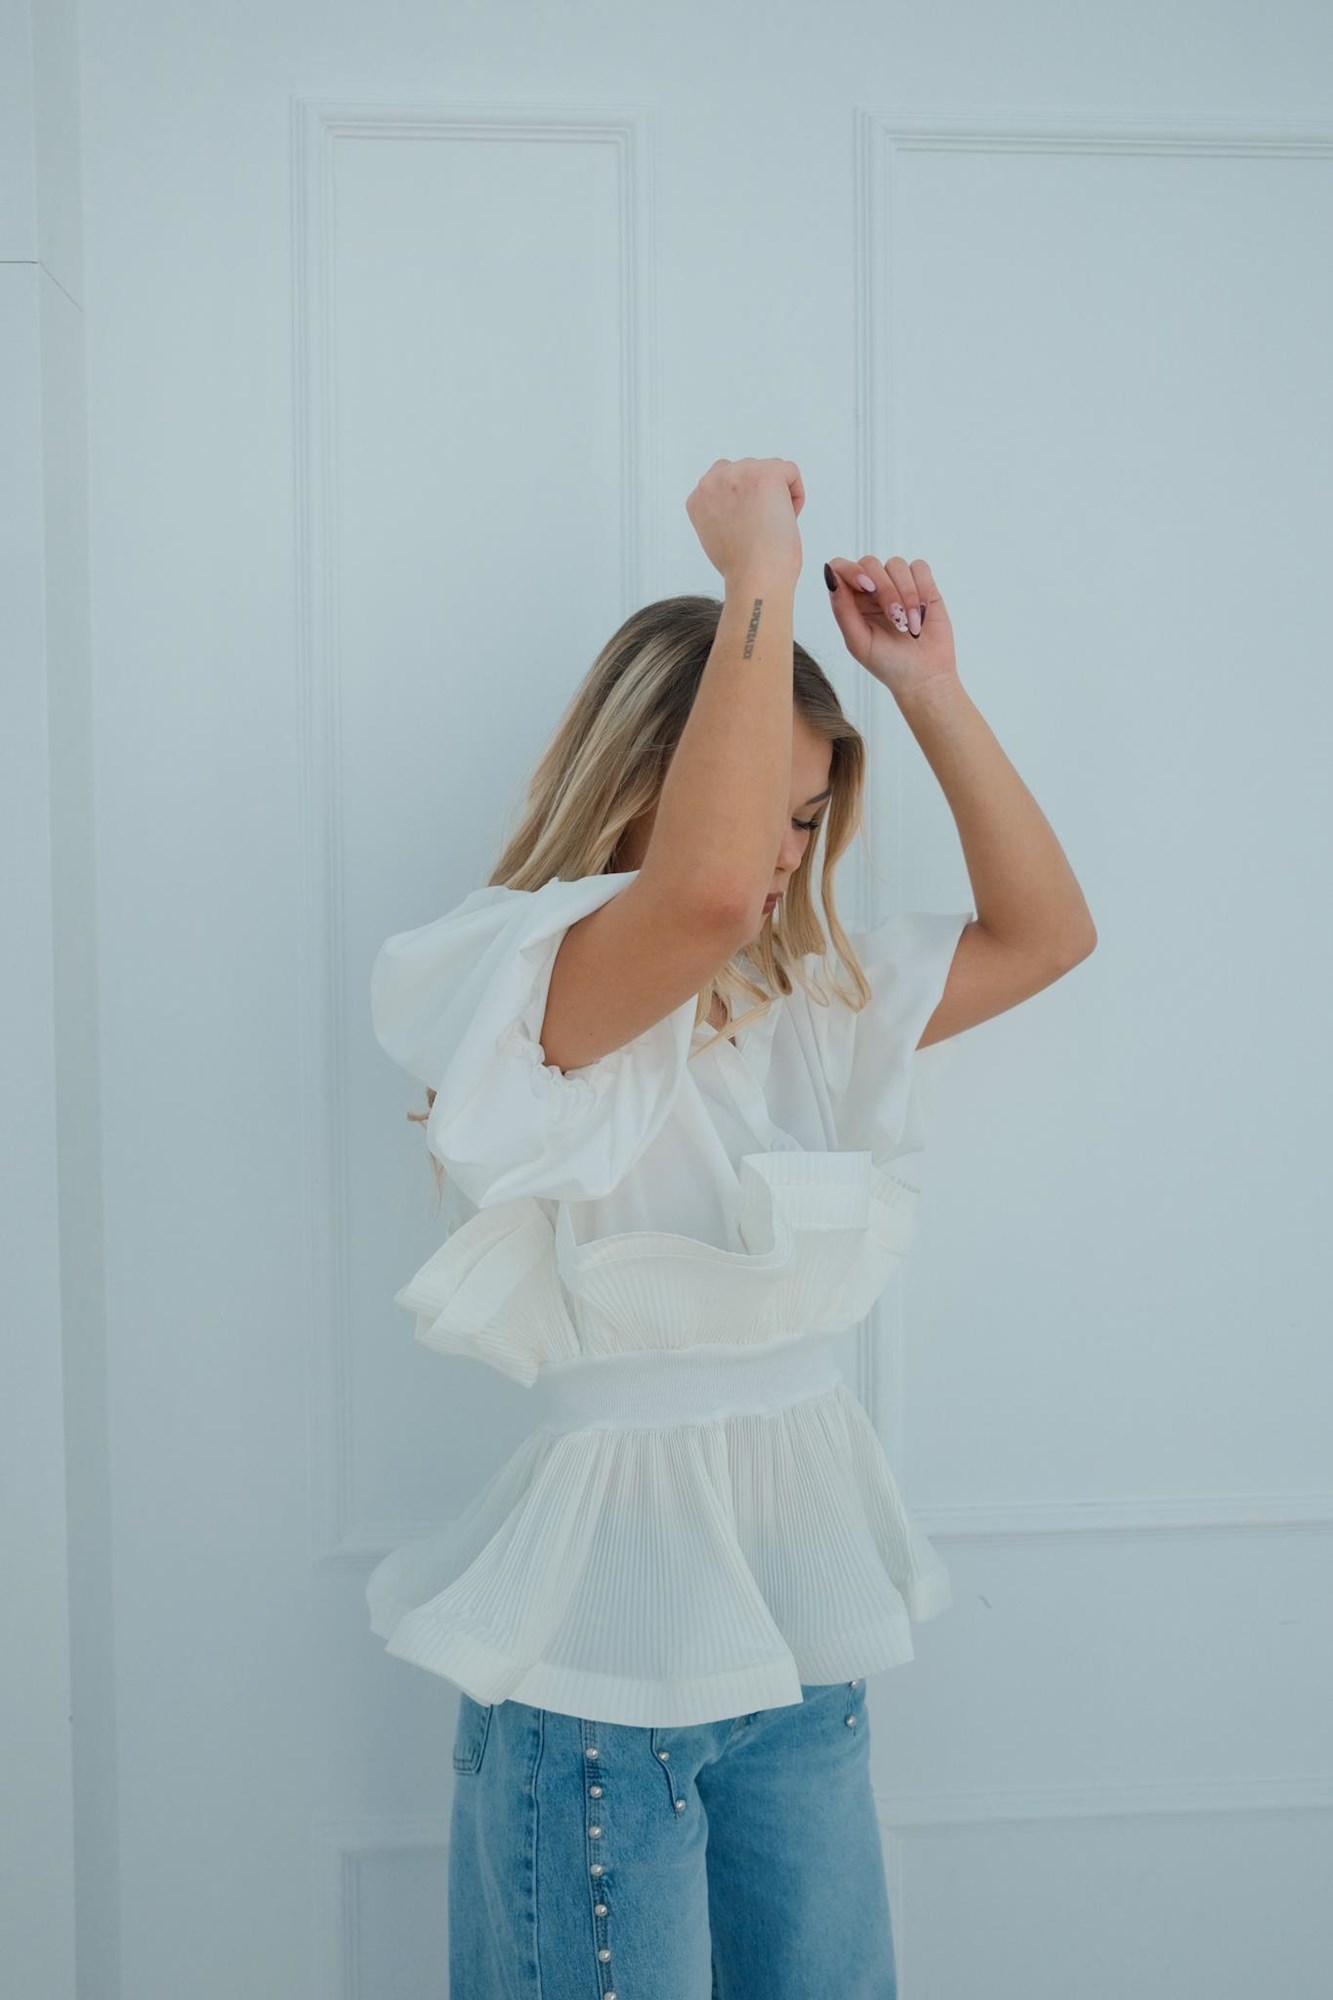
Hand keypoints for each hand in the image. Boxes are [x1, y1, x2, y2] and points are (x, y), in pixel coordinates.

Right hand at [686, 458, 804, 585]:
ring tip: (772, 525)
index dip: (744, 503)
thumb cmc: (742, 568)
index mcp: (699, 497)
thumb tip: (745, 503)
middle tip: (761, 529)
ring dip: (777, 495)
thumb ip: (722, 511)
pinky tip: (786, 518)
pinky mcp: (766, 474)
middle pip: (748, 471)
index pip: (726, 481)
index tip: (748, 526)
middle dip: (760, 496)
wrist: (755, 578)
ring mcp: (739, 474)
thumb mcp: (717, 536)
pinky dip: (796, 495)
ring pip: (769, 470)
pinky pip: (790, 472)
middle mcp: (713, 481)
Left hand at [824, 554, 958, 696]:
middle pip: (870, 563)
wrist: (924, 676)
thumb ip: (842, 609)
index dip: (851, 570)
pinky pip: (919, 567)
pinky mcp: (923, 585)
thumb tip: (831, 575)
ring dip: (906, 593)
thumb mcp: (858, 641)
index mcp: (851, 601)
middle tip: (895, 617)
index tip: (867, 586)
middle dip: (885, 589)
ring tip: (910, 624)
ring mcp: (897, 585)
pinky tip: (921, 612)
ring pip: (896, 564)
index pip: (841, 567)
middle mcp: (872, 590)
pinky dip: (921, 587)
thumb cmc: (888, 664)